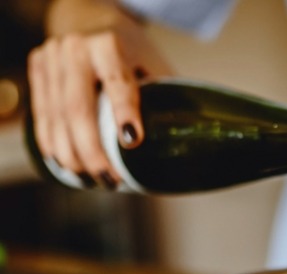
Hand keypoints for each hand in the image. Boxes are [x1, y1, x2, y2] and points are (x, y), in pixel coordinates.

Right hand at [26, 0, 170, 187]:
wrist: (90, 20)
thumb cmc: (132, 51)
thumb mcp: (153, 63)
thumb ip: (165, 96)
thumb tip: (188, 140)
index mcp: (110, 44)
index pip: (118, 83)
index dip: (124, 113)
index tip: (133, 141)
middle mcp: (76, 49)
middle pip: (78, 109)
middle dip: (93, 151)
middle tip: (110, 180)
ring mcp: (52, 58)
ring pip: (56, 117)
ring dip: (71, 156)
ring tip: (91, 180)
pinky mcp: (38, 69)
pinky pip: (42, 115)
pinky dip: (53, 144)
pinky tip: (67, 165)